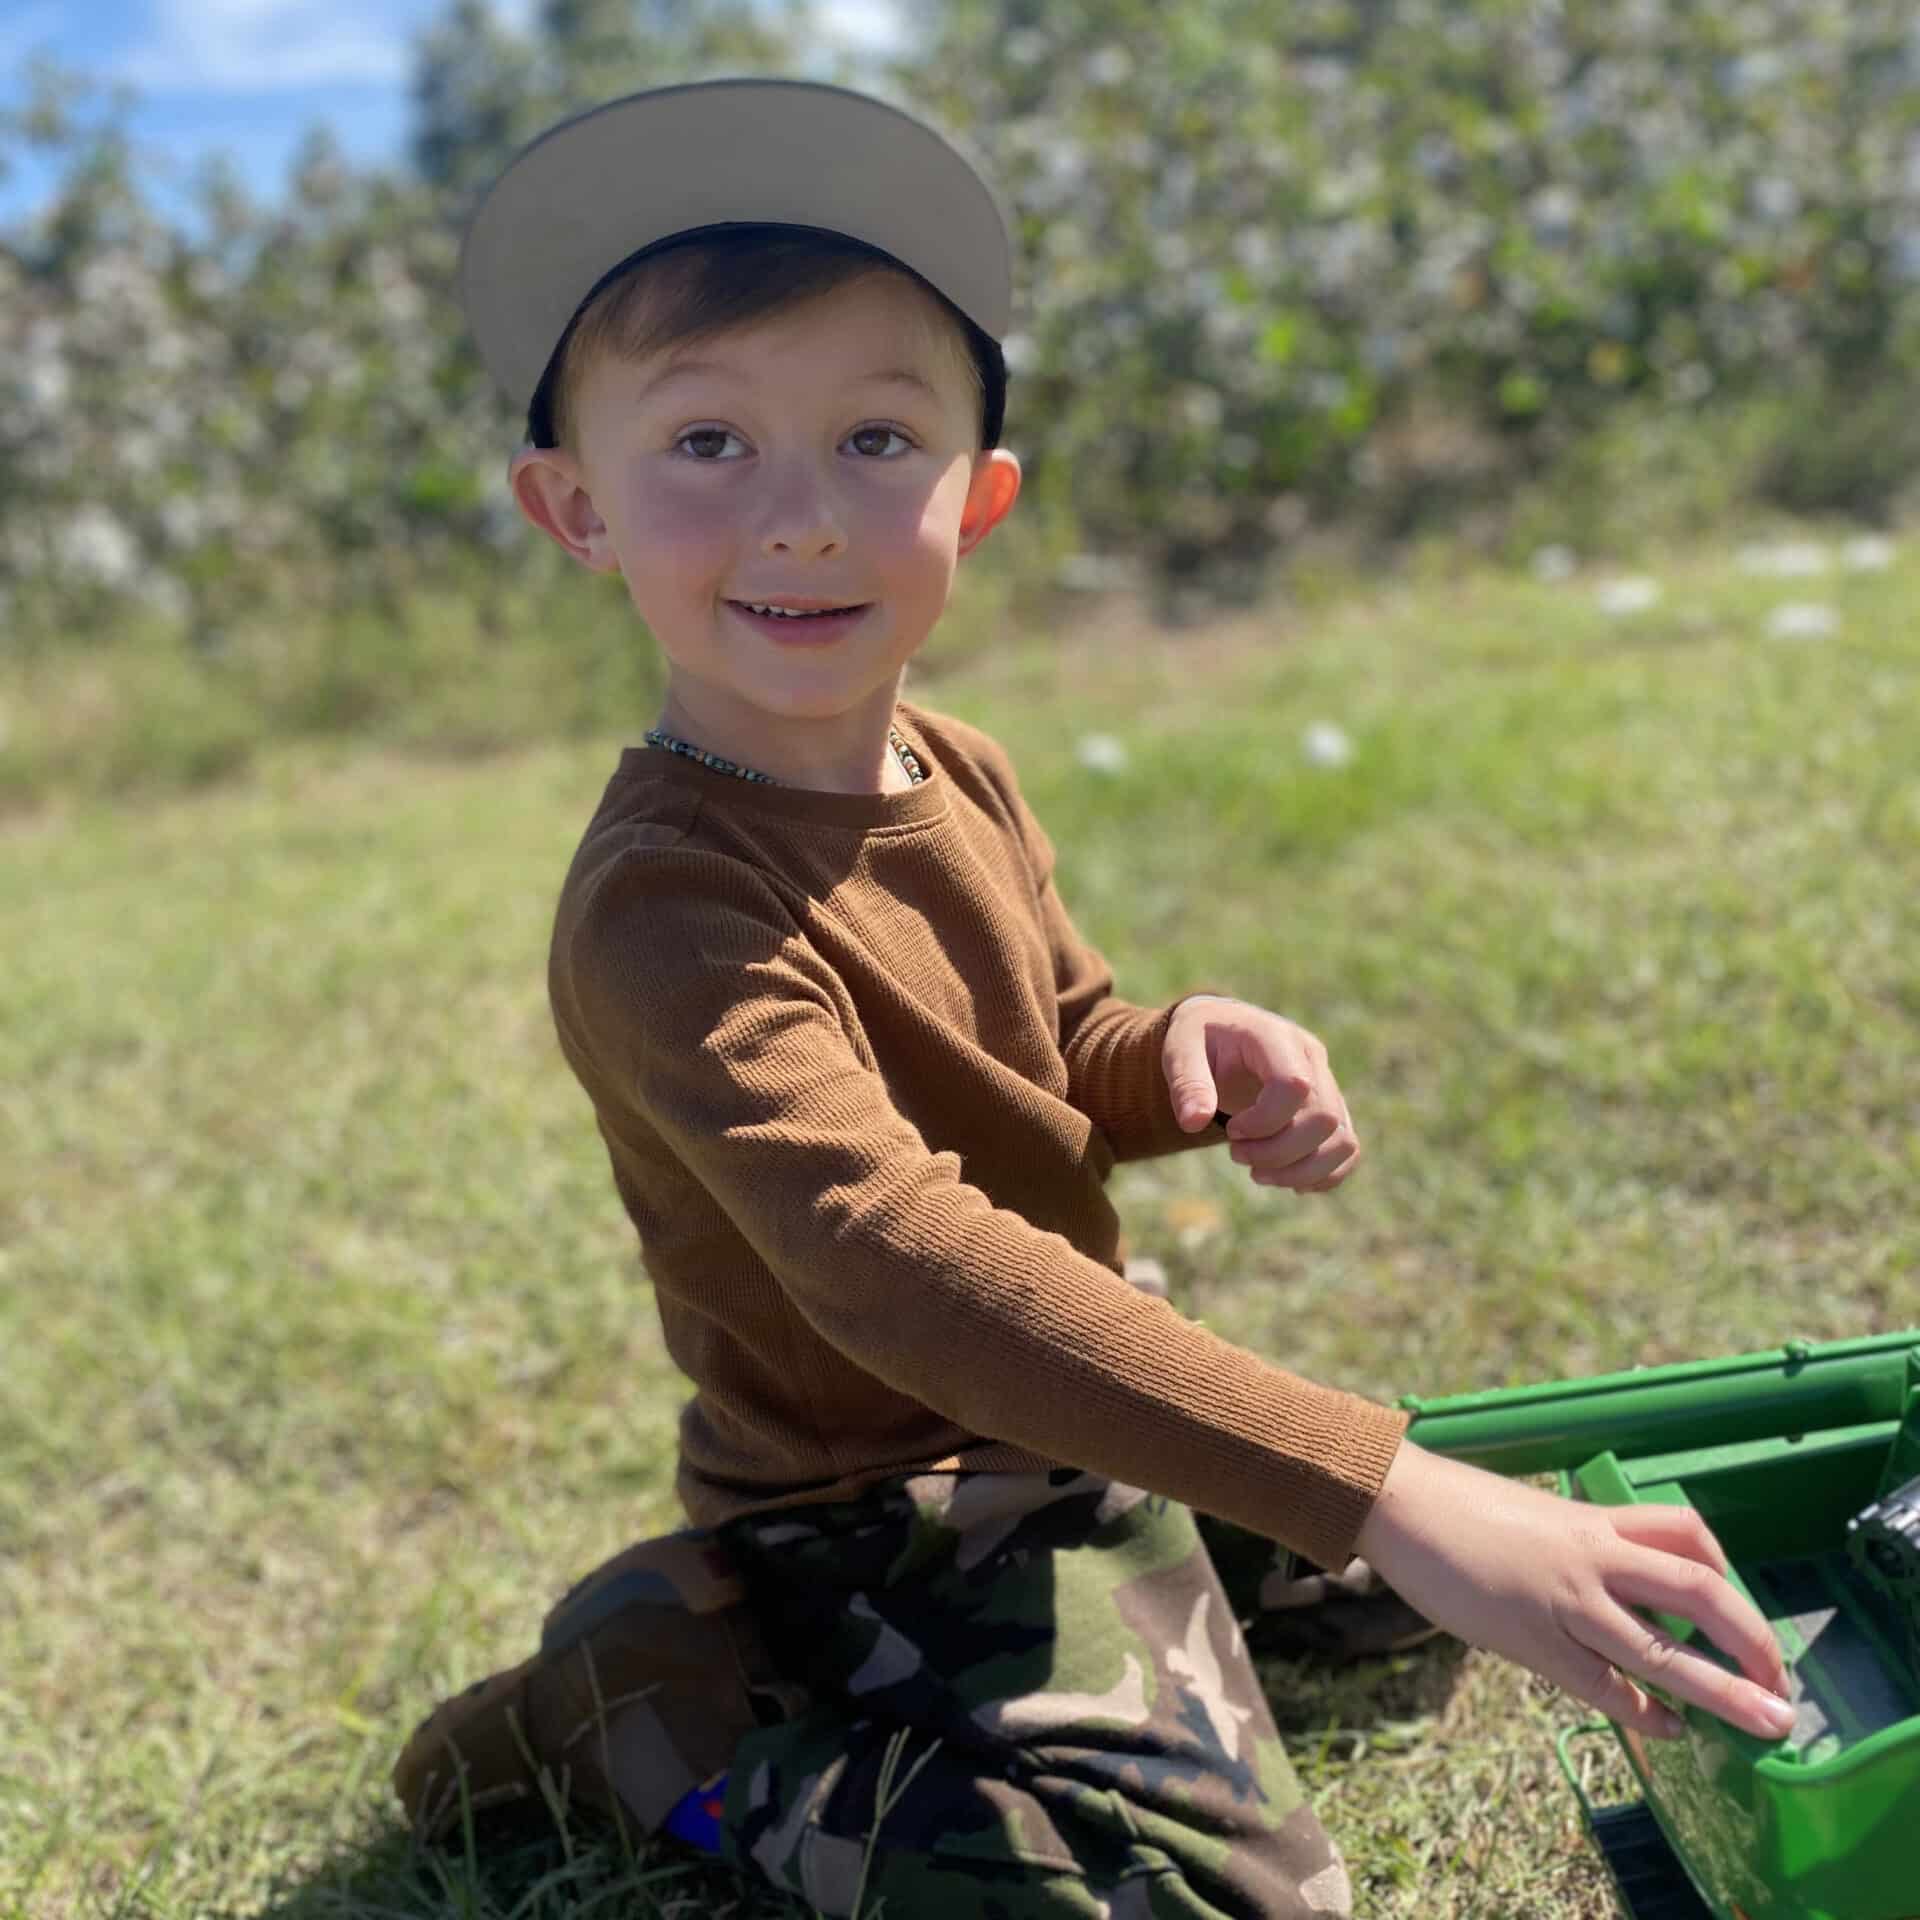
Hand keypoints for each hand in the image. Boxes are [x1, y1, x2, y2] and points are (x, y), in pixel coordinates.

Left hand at [1162, 995, 1359, 1191]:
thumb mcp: (1180, 1049)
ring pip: (1342, 1140)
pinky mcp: (1330, 1110)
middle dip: (1277, 1153)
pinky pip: (1348, 1150)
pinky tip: (1288, 1180)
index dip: (1263, 1122)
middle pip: (1324, 1119)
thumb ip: (1187, 1083)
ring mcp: (1326, 1085)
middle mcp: (1311, 1058)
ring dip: (1301, 1171)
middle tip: (1236, 1154)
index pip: (1295, 1086)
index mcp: (1275, 1037)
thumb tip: (1194, 1123)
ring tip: (1258, 1173)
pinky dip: (1323, 1175)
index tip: (1231, 1131)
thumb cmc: (1199, 1040)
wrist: (1219, 1033)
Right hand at [1354, 1442, 1796, 1741]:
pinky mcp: (1530, 1638)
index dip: (1728, 1572)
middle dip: (1751, 1637)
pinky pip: (1604, 1685)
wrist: (1398, 1503)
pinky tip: (1669, 1729)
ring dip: (1723, 1690)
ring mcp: (1563, 1598)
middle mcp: (1591, 1555)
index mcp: (1593, 1519)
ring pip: (1662, 1648)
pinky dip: (1645, 1712)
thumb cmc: (1456, 1508)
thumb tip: (1609, 1584)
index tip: (1739, 1608)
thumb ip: (1578, 1546)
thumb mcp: (1534, 1516)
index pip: (1687, 1532)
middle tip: (1777, 1680)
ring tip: (1764, 1722)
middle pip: (1699, 1588)